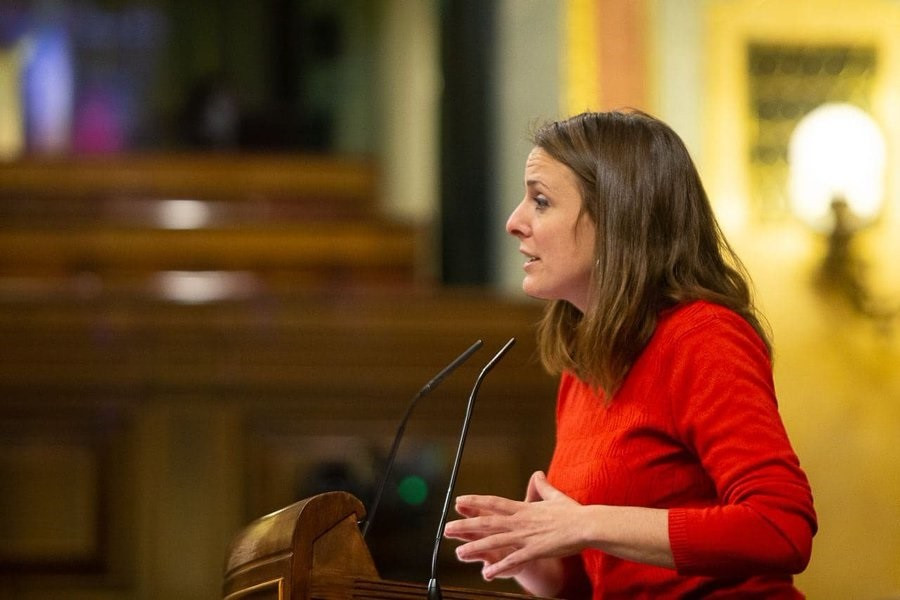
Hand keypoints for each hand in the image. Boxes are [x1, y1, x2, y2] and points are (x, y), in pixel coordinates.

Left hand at [443, 471, 585, 580]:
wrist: (587, 525)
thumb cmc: (573, 512)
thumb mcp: (554, 496)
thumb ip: (542, 487)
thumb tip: (538, 474)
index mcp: (523, 509)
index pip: (494, 503)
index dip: (475, 502)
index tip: (459, 501)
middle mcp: (520, 521)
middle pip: (488, 522)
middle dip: (466, 526)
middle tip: (446, 529)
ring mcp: (526, 536)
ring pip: (495, 542)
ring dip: (476, 548)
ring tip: (459, 553)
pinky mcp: (535, 550)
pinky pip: (514, 560)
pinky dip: (500, 567)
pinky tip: (487, 573)